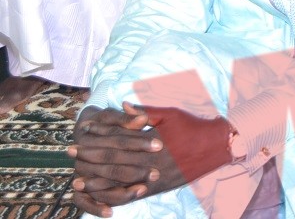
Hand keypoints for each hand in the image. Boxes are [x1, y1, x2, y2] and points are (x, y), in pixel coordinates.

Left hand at [70, 103, 232, 215]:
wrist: (216, 146)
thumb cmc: (193, 127)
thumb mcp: (170, 114)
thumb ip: (145, 111)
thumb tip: (122, 105)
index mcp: (150, 141)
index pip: (117, 139)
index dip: (97, 137)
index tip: (81, 135)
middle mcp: (149, 160)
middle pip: (113, 161)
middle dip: (90, 158)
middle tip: (70, 155)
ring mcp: (152, 177)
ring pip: (119, 181)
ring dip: (96, 181)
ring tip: (78, 181)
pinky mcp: (157, 188)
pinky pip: (131, 195)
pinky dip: (114, 196)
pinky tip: (100, 197)